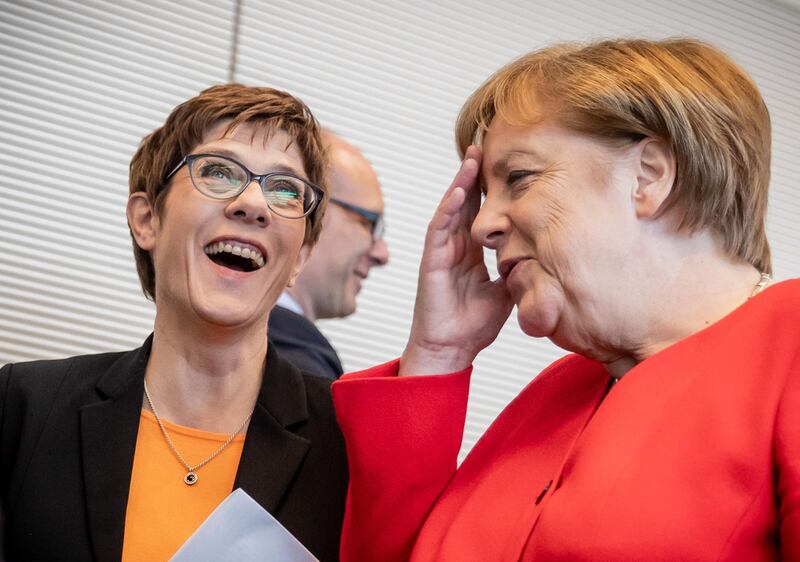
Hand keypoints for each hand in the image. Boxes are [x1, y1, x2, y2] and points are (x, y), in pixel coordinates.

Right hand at [400, 146, 512, 374]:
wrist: (451, 350)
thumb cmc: (473, 325)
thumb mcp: (506, 294)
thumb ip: (516, 273)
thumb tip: (542, 259)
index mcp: (472, 252)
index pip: (480, 212)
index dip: (490, 188)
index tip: (505, 164)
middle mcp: (455, 247)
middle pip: (464, 202)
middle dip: (474, 174)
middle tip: (486, 144)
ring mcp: (441, 252)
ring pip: (451, 209)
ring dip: (460, 182)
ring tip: (472, 157)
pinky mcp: (431, 262)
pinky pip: (438, 230)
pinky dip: (448, 209)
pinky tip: (459, 190)